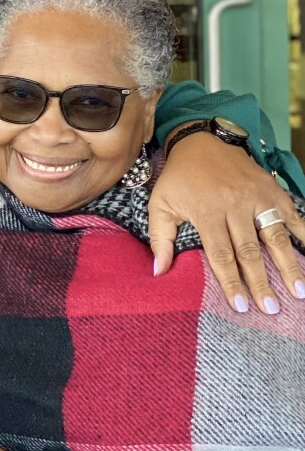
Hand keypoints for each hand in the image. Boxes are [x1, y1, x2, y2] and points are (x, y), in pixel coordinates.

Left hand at [150, 131, 304, 313]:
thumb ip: (159, 238)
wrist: (201, 142)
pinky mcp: (271, 189)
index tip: (240, 306)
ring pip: (275, 236)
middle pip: (251, 251)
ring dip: (288, 265)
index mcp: (207, 212)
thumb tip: (159, 271)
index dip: (231, 281)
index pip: (222, 254)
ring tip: (299, 291)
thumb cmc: (178, 178)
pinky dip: (303, 233)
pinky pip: (291, 214)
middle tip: (271, 308)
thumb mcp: (160, 204)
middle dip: (261, 282)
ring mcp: (257, 196)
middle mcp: (235, 205)